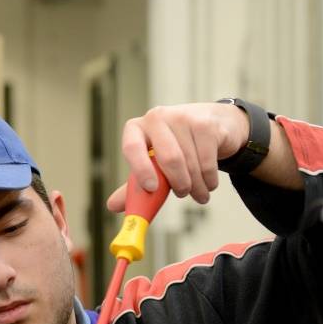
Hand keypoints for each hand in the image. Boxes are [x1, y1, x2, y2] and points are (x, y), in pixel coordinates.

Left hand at [106, 102, 248, 210]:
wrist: (210, 124)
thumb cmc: (174, 147)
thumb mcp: (151, 163)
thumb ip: (134, 185)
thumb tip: (112, 206)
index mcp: (136, 129)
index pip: (132, 147)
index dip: (141, 169)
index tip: (151, 188)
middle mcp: (156, 118)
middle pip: (169, 158)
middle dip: (178, 184)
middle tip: (182, 194)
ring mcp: (182, 118)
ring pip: (191, 163)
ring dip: (196, 187)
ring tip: (199, 193)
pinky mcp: (206, 124)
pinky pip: (208, 161)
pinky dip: (209, 180)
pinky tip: (209, 183)